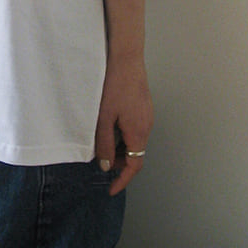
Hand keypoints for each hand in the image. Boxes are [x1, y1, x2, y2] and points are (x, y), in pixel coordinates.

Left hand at [95, 44, 153, 175]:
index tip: (111, 189)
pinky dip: (123, 137)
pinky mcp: (144, 108)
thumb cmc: (114, 85)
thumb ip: (104, 145)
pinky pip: (135, 130)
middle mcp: (147, 127)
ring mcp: (147, 117)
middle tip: (100, 162)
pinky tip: (109, 127)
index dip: (122, 180)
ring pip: (134, 142)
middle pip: (135, 155)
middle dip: (118, 164)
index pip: (135, 166)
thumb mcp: (103, 119)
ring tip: (101, 143)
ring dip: (120, 149)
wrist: (126, 58)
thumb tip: (105, 166)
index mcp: (138, 133)